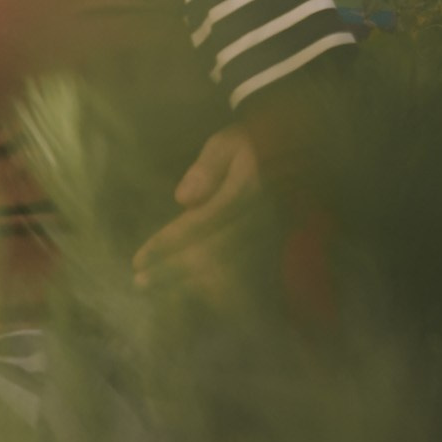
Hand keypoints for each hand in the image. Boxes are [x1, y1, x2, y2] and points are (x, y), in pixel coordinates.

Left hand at [132, 124, 259, 293]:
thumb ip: (206, 168)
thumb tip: (183, 200)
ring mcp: (271, 239)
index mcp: (248, 190)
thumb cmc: (255, 146)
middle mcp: (261, 220)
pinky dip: (220, 293)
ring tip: (160, 292)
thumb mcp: (229, 143)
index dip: (168, 245)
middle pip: (212, 255)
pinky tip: (194, 298)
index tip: (138, 260)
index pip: (201, 224)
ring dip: (193, 287)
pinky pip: (248, 281)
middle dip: (173, 271)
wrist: (302, 154)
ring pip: (230, 273)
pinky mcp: (276, 250)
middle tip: (140, 282)